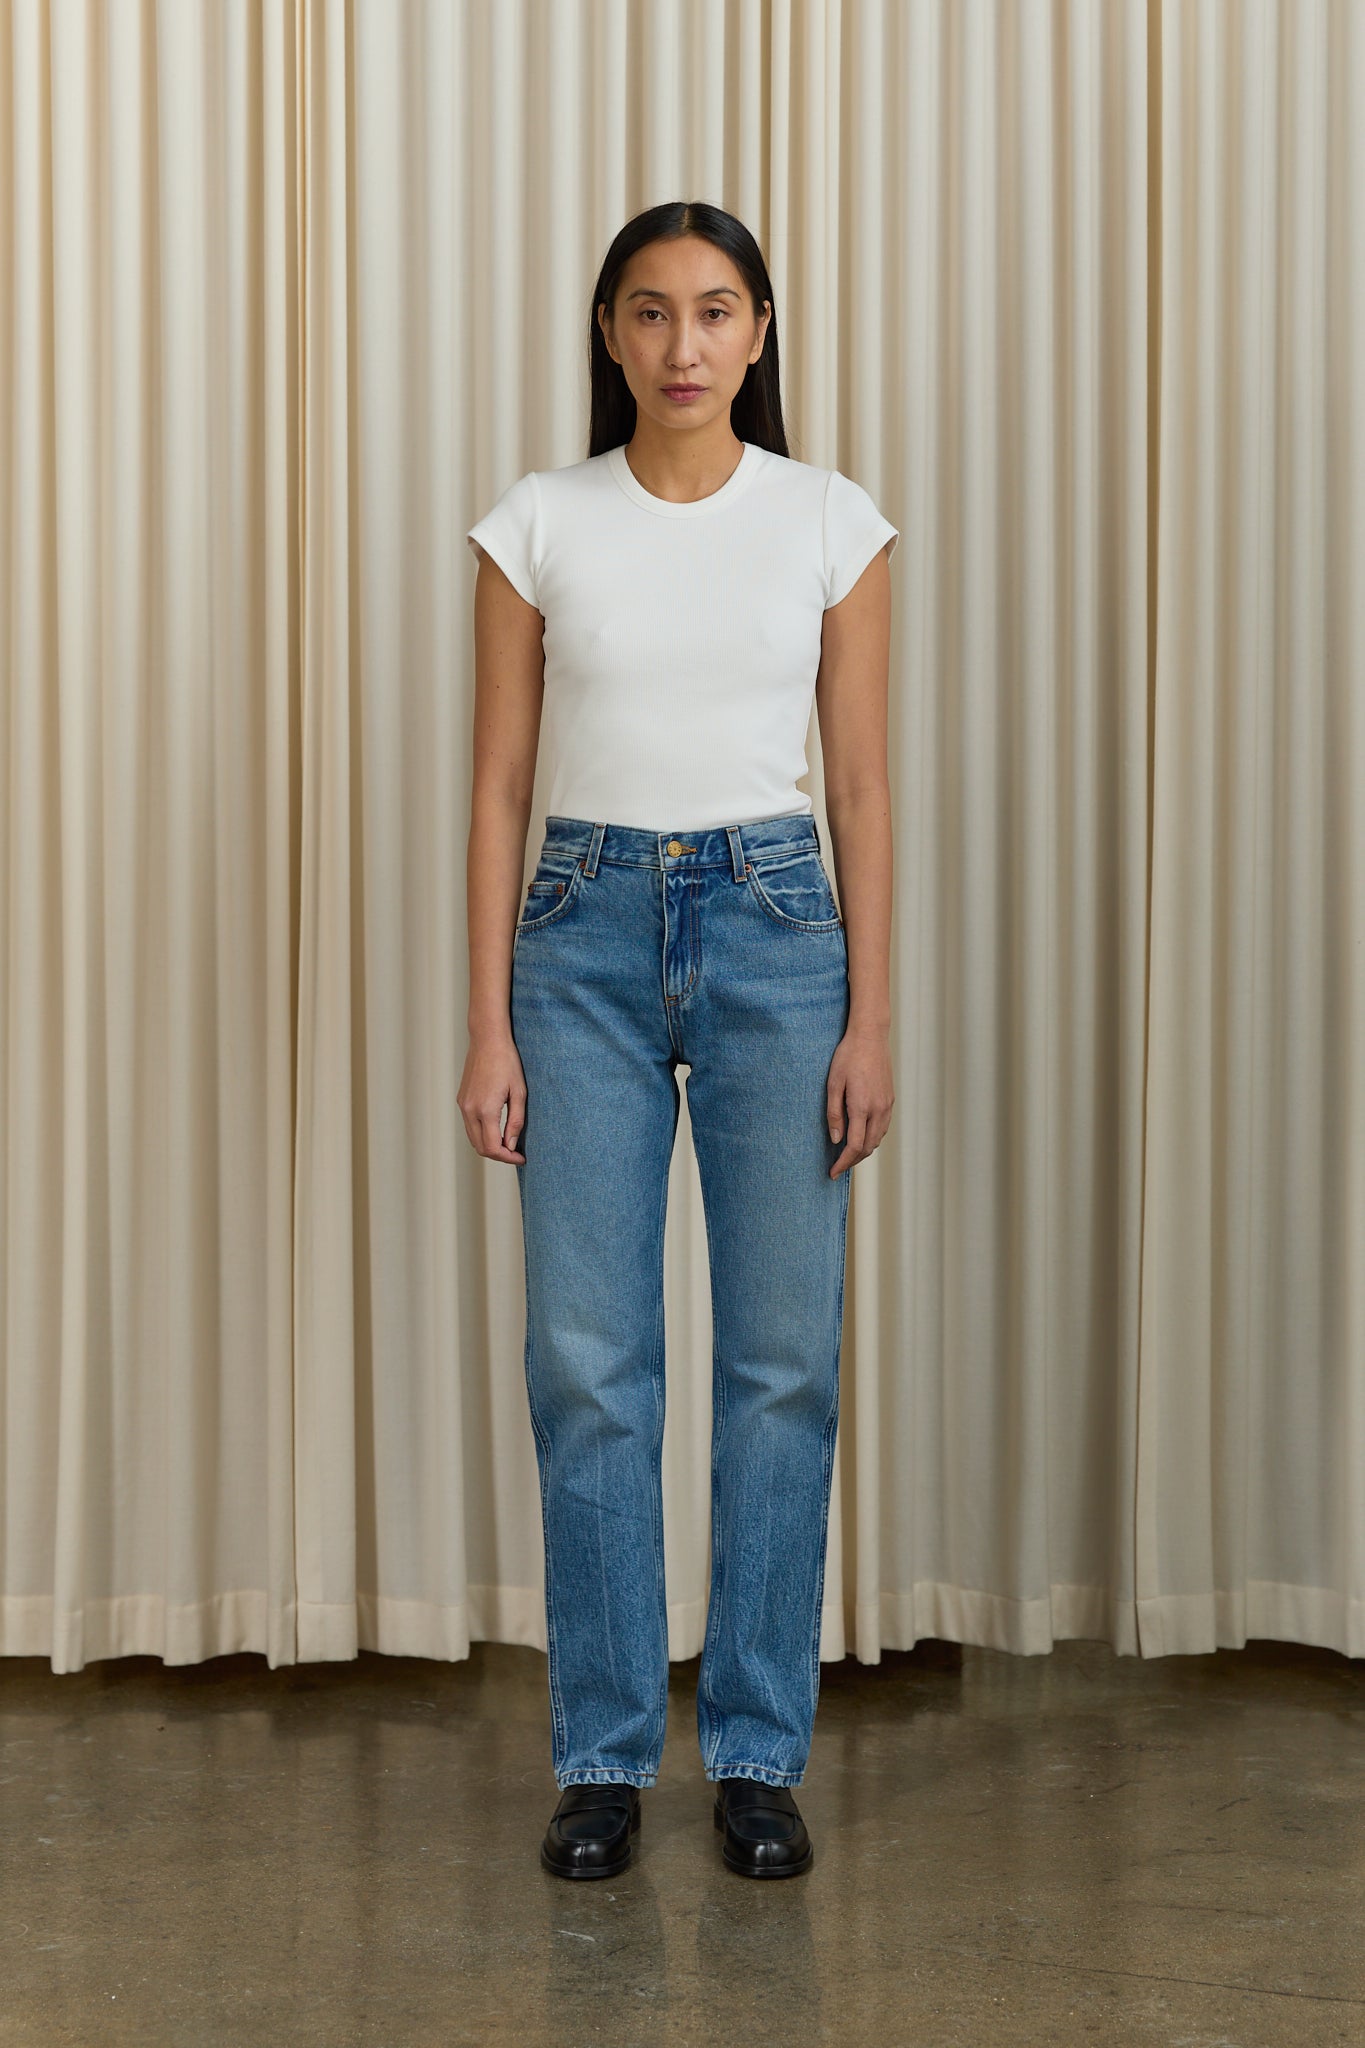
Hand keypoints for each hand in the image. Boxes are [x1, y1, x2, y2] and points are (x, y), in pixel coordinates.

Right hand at [458, 1029, 526, 1163]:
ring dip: (489, 1146)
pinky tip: (496, 1130)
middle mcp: (470, 1110)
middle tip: (516, 1153)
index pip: (493, 1148)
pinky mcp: (461, 1100)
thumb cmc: (507, 1063)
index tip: (521, 1158)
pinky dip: (481, 1134)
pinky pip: (469, 1126)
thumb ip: (515, 1122)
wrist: (487, 1041)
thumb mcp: (519, 1093)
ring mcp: (463, 1105)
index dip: (508, 1158)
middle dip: (499, 1155)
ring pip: (473, 1139)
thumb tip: (510, 1145)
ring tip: (507, 1143)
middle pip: (480, 1147)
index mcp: (485, 1110)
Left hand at [826, 1024, 893, 1178]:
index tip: (832, 1172)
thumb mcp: (833, 1084)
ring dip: (863, 1151)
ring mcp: (887, 1106)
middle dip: (852, 1161)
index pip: (854, 1146)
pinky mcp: (890, 1100)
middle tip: (837, 1167)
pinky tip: (861, 1137)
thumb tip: (836, 1140)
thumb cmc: (848, 1057)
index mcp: (862, 1107)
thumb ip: (834, 1114)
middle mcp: (878, 1110)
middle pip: (867, 1148)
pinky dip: (871, 1139)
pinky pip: (882, 1128)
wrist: (870, 1037)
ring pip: (877, 1140)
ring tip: (847, 1155)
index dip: (843, 1163)